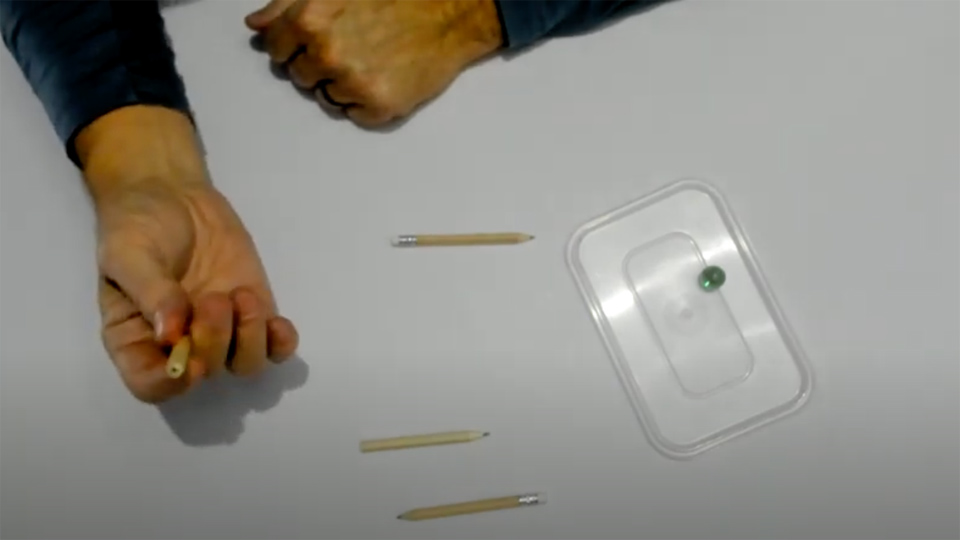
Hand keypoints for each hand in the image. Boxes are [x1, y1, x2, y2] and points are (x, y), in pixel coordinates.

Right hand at [77, 106, 298, 402]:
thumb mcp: (127, 252)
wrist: (170, 193)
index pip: (150, 385)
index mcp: (135, 339)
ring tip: (240, 296)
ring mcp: (220, 329)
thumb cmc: (136, 225)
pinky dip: (281, 343)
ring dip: (249, 339)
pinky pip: (275, 345)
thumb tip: (171, 335)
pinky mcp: (252, 311)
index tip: (188, 362)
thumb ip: (149, 292)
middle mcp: (180, 344)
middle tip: (213, 298)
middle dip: (214, 342)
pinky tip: (279, 323)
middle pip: (206, 372)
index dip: (170, 384)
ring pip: (245, 364)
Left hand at [245, 0, 502, 125]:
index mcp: (309, 21)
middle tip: (354, 46)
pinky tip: (387, 76)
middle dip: (319, 65)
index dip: (294, 45)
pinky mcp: (379, 106)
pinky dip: (367, 103)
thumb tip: (256, 25)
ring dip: (343, 85)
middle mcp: (327, 54)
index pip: (275, 50)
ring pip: (327, 98)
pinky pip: (356, 115)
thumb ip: (287, 4)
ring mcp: (353, 83)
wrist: (450, 13)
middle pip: (300, 77)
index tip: (316, 41)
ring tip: (373, 60)